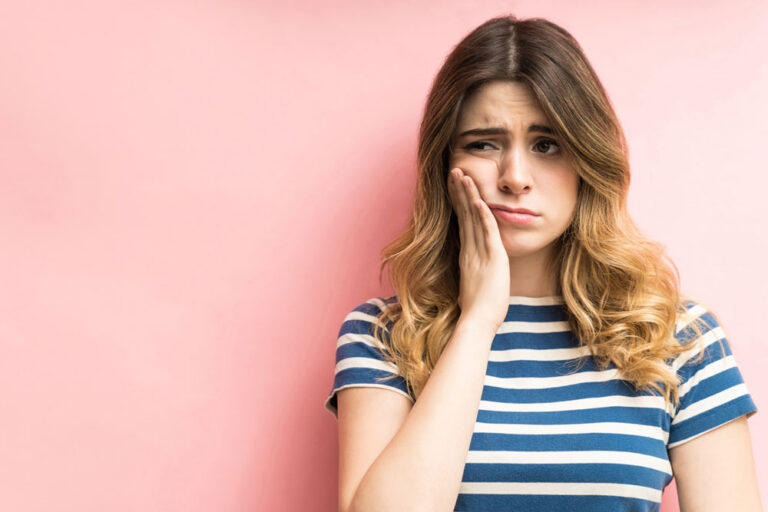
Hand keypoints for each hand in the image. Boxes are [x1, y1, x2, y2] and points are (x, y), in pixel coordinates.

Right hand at [446, 168, 510, 332]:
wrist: (476, 322)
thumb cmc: (479, 310)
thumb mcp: (477, 285)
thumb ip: (477, 272)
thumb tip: (479, 270)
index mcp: (467, 255)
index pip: (462, 221)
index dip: (458, 201)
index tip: (455, 185)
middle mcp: (470, 250)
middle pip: (463, 214)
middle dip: (459, 190)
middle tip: (454, 170)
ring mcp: (479, 253)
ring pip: (472, 218)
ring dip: (469, 195)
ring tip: (463, 174)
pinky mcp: (492, 259)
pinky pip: (486, 232)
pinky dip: (483, 215)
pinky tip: (480, 200)